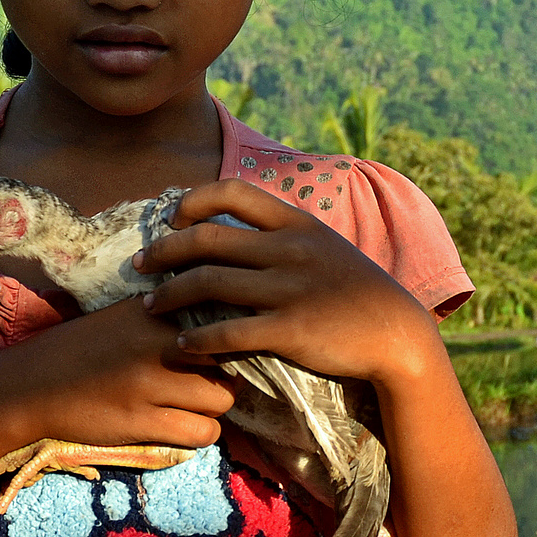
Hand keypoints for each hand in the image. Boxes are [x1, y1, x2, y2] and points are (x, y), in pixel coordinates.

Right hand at [0, 295, 236, 450]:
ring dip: (214, 407)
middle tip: (212, 380)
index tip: (226, 348)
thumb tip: (223, 318)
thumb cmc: (81, 348)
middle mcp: (157, 341)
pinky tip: (182, 426)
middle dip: (228, 372)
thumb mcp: (125, 315)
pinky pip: (202, 433)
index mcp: (156, 309)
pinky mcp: (142, 421)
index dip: (232, 337)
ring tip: (193, 405)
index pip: (223, 317)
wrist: (29, 386)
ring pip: (222, 399)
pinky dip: (200, 433)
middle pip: (231, 359)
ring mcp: (150, 383)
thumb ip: (170, 312)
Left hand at [134, 179, 443, 385]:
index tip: (171, 220)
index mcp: (298, 223)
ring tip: (150, 307)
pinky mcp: (290, 329)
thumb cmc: (359, 292)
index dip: (193, 200)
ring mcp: (289, 288)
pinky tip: (182, 345)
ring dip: (169, 296)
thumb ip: (287, 235)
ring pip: (208, 283)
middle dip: (162, 251)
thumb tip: (244, 228)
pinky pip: (227, 332)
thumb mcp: (327, 246)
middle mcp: (289, 249)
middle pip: (207, 239)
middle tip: (139, 266)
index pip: (233, 191)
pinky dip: (196, 339)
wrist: (397, 333)